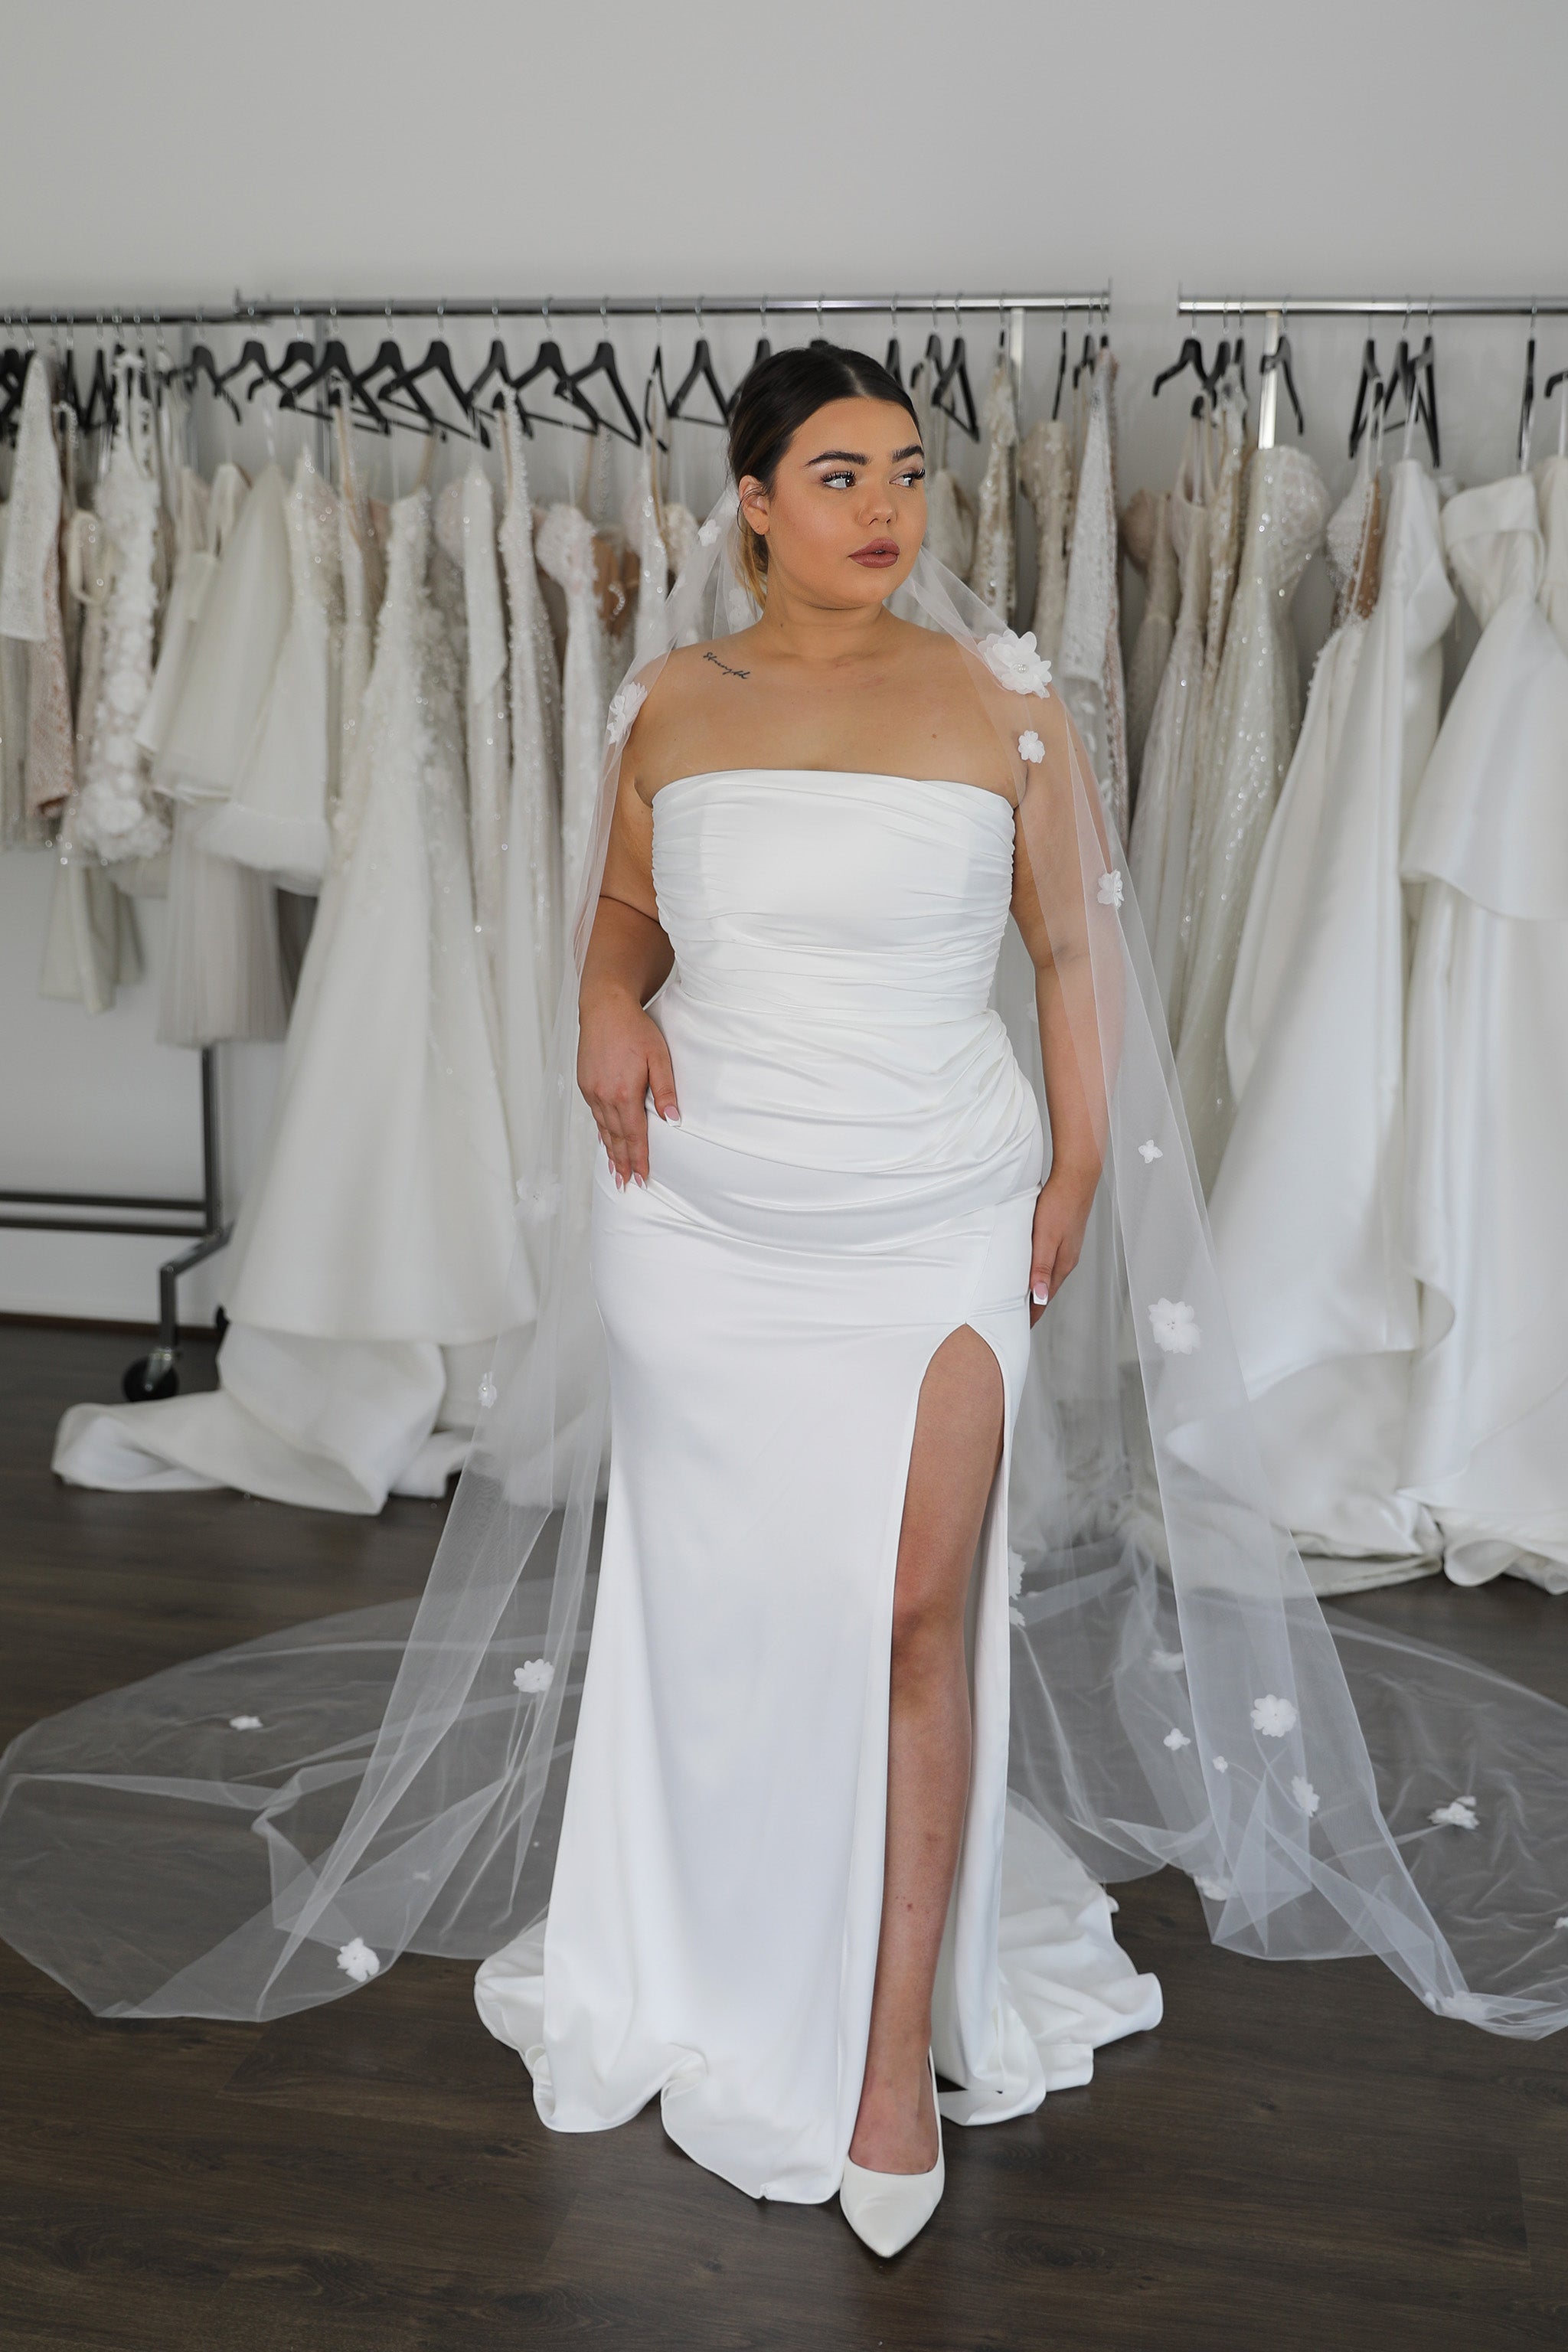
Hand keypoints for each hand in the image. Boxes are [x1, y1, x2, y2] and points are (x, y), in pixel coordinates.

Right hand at [577, 983, 679, 1188]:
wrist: (604, 1007)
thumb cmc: (635, 1029)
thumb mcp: (658, 1057)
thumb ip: (665, 1090)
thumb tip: (672, 1120)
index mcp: (623, 1093)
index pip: (634, 1135)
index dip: (639, 1158)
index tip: (642, 1178)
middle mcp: (603, 1097)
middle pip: (616, 1138)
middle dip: (623, 1163)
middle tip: (627, 1185)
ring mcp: (591, 1091)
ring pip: (603, 1129)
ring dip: (610, 1152)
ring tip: (615, 1172)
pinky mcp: (585, 1084)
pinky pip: (595, 1116)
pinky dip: (601, 1133)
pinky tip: (605, 1141)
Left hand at [1028, 1167, 1096, 1327]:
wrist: (1076, 1178)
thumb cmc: (1059, 1205)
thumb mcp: (1045, 1238)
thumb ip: (1042, 1268)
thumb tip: (1040, 1297)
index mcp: (1062, 1264)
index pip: (1045, 1298)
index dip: (1032, 1314)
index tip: (1019, 1328)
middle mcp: (1066, 1259)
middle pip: (1047, 1289)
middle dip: (1033, 1305)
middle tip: (1014, 1319)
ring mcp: (1066, 1248)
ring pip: (1048, 1275)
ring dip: (1035, 1288)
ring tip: (1020, 1298)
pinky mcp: (1063, 1237)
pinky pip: (1048, 1261)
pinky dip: (1038, 1271)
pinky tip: (1030, 1268)